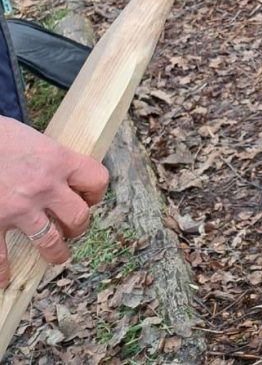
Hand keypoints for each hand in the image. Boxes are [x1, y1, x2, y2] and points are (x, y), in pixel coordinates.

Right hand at [0, 117, 107, 286]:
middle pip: (79, 216)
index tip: (89, 196)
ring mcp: (20, 208)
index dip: (95, 191)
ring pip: (51, 240)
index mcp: (59, 160)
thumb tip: (54, 165)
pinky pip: (1, 255)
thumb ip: (47, 156)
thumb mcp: (31, 137)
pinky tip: (4, 279)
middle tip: (72, 228)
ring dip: (56, 252)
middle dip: (78, 225)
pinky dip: (2, 270)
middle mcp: (45, 186)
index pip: (97, 179)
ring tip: (57, 256)